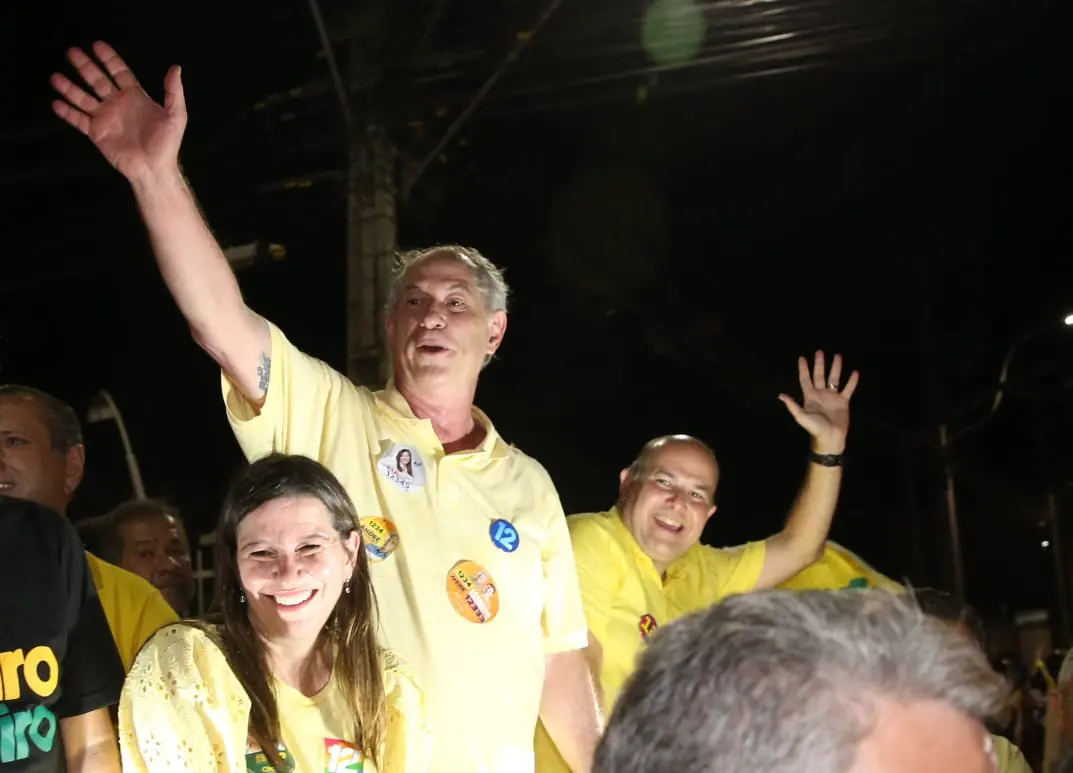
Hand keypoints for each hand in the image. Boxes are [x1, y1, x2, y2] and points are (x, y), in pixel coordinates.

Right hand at [51, 42, 185, 182]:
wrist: (154, 169)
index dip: (109, 59)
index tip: (97, 45)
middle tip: (72, 52)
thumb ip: (173, 92)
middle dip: (85, 66)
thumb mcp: (175, 116)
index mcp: (135, 97)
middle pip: (97, 80)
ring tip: (55, 77)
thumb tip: (175, 68)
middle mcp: (118, 104)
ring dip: (70, 88)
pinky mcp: (97, 133)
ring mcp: (106, 118)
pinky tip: (56, 103)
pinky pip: (78, 120)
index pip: (119, 72)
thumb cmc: (167, 144)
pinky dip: (67, 112)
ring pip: (83, 98)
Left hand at [778, 351, 858, 453]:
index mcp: (810, 396)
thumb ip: (793, 405)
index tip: (802, 358)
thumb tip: (780, 395)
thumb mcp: (802, 417)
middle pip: (820, 375)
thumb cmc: (815, 428)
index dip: (803, 369)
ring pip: (834, 379)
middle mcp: (821, 394)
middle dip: (819, 364)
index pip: (805, 379)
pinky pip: (848, 389)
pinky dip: (851, 381)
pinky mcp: (843, 402)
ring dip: (836, 368)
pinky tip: (854, 372)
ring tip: (838, 356)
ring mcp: (833, 397)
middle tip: (819, 351)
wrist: (830, 438)